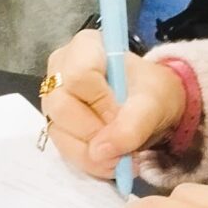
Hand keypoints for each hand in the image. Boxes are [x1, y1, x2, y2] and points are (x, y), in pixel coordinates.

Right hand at [40, 28, 184, 180]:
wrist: (153, 108)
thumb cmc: (153, 93)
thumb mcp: (153, 104)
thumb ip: (132, 124)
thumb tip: (100, 151)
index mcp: (85, 47)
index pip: (78, 76)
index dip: (100, 103)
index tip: (122, 114)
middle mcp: (61, 69)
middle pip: (62, 106)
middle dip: (96, 132)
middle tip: (124, 140)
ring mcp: (53, 98)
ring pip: (59, 131)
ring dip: (93, 153)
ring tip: (122, 156)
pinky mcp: (55, 124)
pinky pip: (63, 149)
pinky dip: (90, 161)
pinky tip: (111, 159)